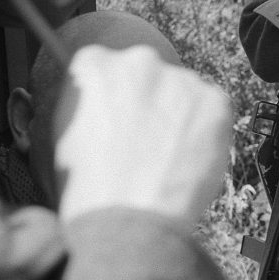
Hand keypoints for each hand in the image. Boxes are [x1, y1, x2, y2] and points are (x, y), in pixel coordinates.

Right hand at [53, 45, 231, 226]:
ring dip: (179, 114)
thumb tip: (101, 98)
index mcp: (94, 64)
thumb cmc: (90, 186)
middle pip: (148, 73)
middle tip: (145, 140)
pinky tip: (187, 155)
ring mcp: (181, 78)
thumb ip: (86, 101)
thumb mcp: (63, 131)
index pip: (106, 66)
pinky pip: (212, 107)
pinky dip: (206, 128)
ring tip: (167, 155)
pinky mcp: (215, 100)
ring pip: (183, 91)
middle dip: (148, 101)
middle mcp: (139, 60)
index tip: (118, 118)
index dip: (114, 98)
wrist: (130, 219)